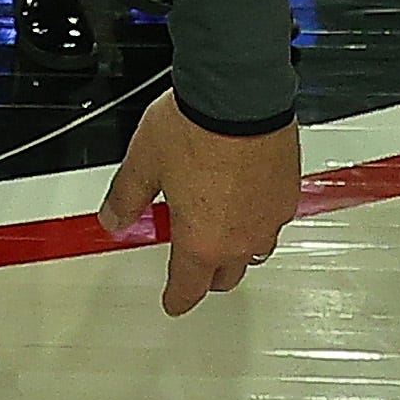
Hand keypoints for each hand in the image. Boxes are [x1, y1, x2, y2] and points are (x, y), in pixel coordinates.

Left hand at [99, 90, 300, 314]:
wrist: (239, 96)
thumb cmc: (195, 127)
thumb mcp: (143, 162)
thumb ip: (127, 197)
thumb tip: (112, 219)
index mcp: (202, 241)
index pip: (188, 286)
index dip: (177, 298)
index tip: (173, 302)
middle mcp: (240, 239)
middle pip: (225, 274)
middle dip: (207, 274)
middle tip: (191, 262)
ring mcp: (268, 218)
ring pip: (253, 249)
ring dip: (235, 245)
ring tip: (215, 222)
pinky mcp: (287, 195)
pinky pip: (271, 219)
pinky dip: (256, 215)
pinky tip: (242, 193)